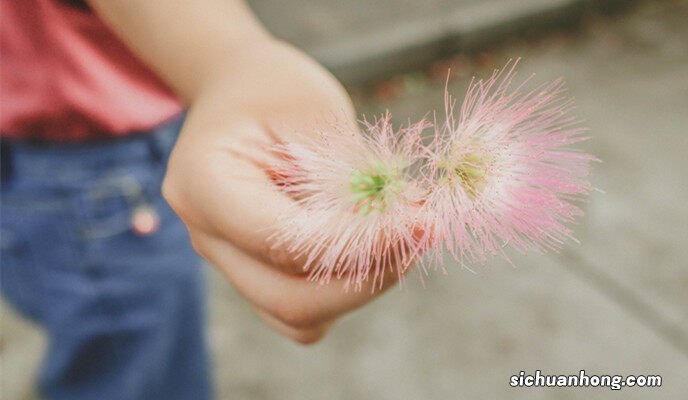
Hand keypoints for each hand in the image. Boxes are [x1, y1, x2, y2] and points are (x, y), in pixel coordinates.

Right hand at [162, 41, 410, 343]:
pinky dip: (347, 287)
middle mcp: (207, 235)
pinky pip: (303, 308)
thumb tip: (408, 225)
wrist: (240, 91)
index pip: (285, 240)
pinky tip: (377, 244)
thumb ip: (351, 176)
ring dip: (363, 284)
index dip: (360, 241)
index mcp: (203, 184)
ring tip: (406, 234)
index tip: (421, 220)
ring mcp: (227, 261)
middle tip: (424, 231)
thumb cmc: (274, 90)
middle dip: (369, 275)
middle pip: (289, 299)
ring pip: (299, 315)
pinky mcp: (255, 271)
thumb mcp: (314, 113)